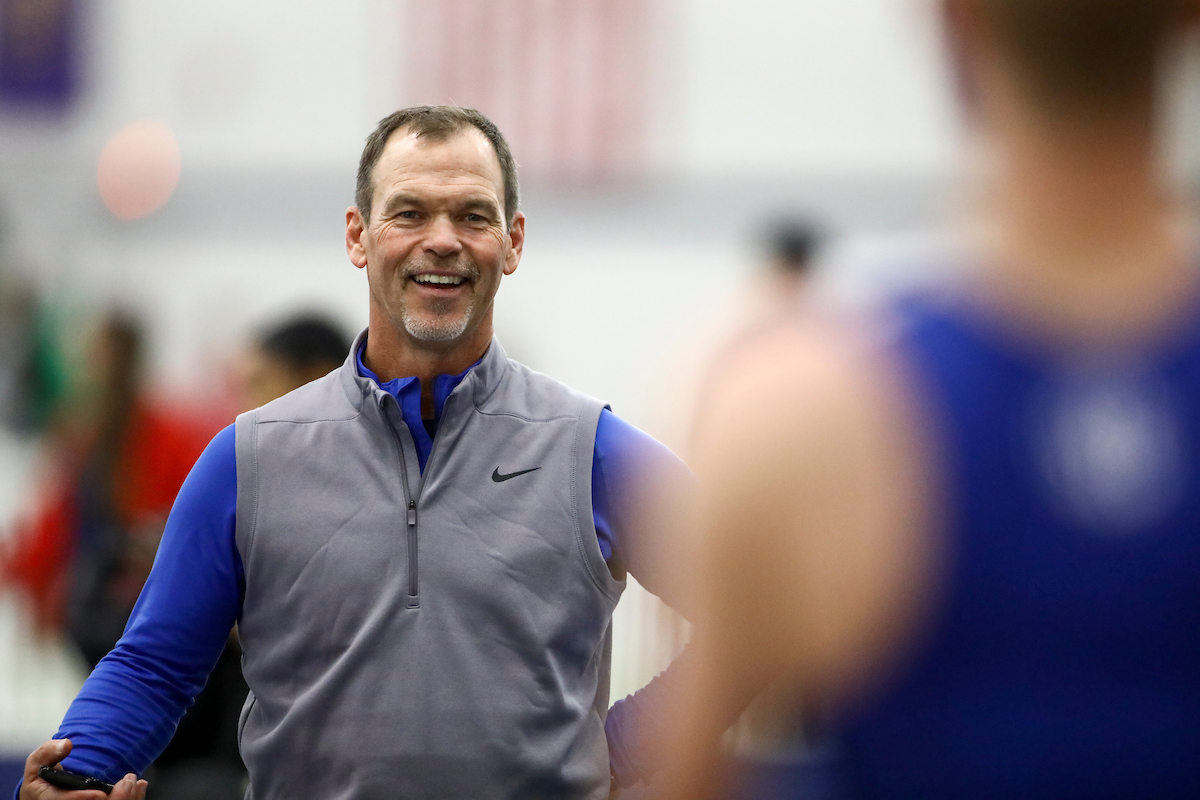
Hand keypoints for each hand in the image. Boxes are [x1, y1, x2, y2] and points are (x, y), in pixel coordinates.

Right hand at [21, 739, 147, 799]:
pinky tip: (139, 787)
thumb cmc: (41, 779)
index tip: (100, 794)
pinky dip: (132, 799)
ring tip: (136, 783)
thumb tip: (66, 745)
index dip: (83, 799)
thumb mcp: (36, 764)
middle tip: (128, 781)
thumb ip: (47, 752)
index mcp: (51, 799)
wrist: (43, 794)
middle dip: (115, 799)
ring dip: (127, 799)